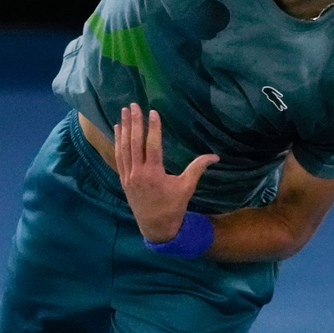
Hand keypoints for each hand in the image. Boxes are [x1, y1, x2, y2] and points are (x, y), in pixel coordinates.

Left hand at [114, 103, 218, 242]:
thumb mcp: (187, 187)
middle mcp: (138, 173)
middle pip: (135, 143)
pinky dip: (118, 142)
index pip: (152, 145)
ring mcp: (128, 176)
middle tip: (134, 105)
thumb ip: (198, 168)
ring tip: (124, 112)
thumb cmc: (173, 207)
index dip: (153, 128)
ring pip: (124, 148)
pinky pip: (119, 157)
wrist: (156, 227)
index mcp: (154, 174)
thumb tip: (215, 156)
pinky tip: (117, 130)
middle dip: (134, 123)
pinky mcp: (123, 179)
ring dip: (124, 129)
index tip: (153, 112)